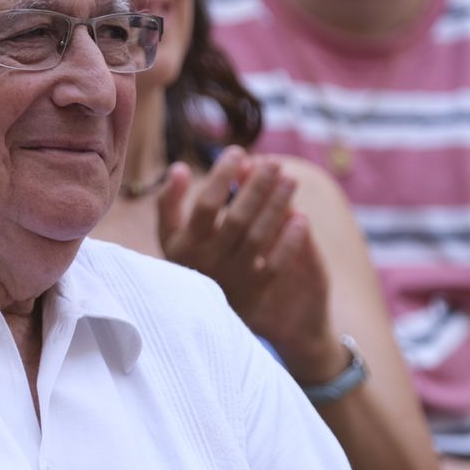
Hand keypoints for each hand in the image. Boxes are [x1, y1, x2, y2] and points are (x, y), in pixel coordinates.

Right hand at [157, 147, 342, 381]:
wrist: (193, 317)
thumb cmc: (185, 262)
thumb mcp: (168, 237)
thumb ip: (168, 203)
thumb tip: (179, 167)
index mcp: (184, 245)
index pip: (206, 204)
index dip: (223, 175)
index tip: (238, 152)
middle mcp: (208, 262)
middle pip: (237, 218)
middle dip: (258, 186)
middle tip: (274, 163)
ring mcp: (232, 279)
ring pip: (259, 238)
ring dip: (277, 207)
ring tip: (291, 180)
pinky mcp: (254, 295)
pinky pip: (275, 267)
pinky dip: (289, 243)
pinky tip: (300, 218)